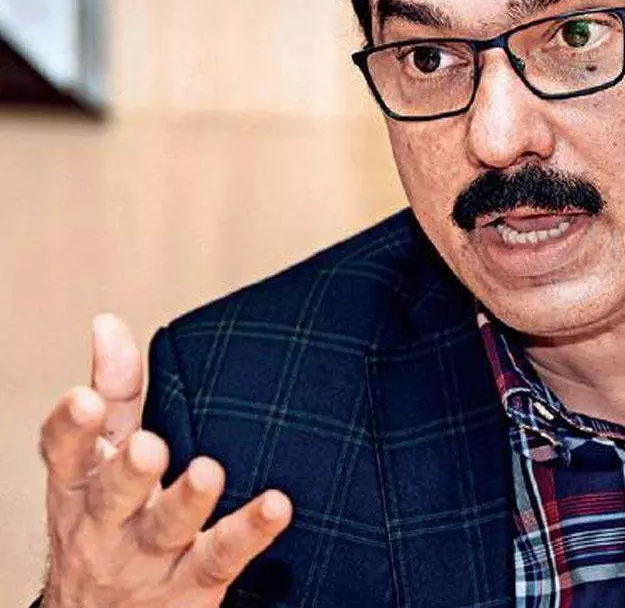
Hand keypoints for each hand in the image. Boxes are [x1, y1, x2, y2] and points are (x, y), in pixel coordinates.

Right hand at [39, 314, 291, 607]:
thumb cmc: (112, 517)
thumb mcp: (102, 460)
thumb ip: (114, 393)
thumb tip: (107, 323)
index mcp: (80, 486)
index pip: (65, 454)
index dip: (70, 428)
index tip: (84, 399)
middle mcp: (105, 525)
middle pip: (112, 496)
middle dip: (128, 471)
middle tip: (149, 445)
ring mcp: (147, 561)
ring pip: (165, 530)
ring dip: (186, 502)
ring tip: (209, 472)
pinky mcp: (191, 587)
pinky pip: (221, 558)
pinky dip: (250, 532)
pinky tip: (278, 505)